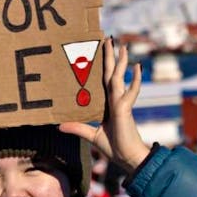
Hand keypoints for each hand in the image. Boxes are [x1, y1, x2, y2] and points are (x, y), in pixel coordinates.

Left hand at [60, 38, 150, 174]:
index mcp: (108, 103)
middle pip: (111, 73)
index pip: (103, 80)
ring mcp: (121, 102)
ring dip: (120, 61)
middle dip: (110, 56)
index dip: (102, 65)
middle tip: (109, 38)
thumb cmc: (113, 147)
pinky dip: (135, 80)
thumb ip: (77, 128)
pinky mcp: (125, 108)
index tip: (100, 50)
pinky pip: (131, 91)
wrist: (126, 158)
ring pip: (119, 77)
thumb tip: (59, 125)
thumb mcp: (91, 135)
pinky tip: (137, 66)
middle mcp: (114, 99)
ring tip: (122, 46)